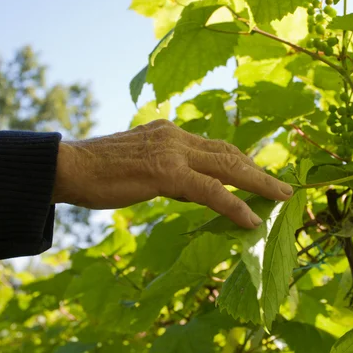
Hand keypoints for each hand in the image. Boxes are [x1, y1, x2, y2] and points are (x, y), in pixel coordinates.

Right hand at [52, 119, 293, 228]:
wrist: (68, 168)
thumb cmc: (99, 172)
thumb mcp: (141, 167)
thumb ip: (169, 173)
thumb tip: (192, 189)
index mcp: (170, 133)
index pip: (215, 147)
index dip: (242, 162)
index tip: (260, 175)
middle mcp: (176, 137)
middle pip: (230, 154)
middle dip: (260, 171)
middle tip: (284, 187)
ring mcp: (173, 152)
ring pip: (228, 168)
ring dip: (260, 183)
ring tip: (283, 198)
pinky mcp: (167, 172)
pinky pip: (211, 191)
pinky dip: (235, 205)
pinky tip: (252, 218)